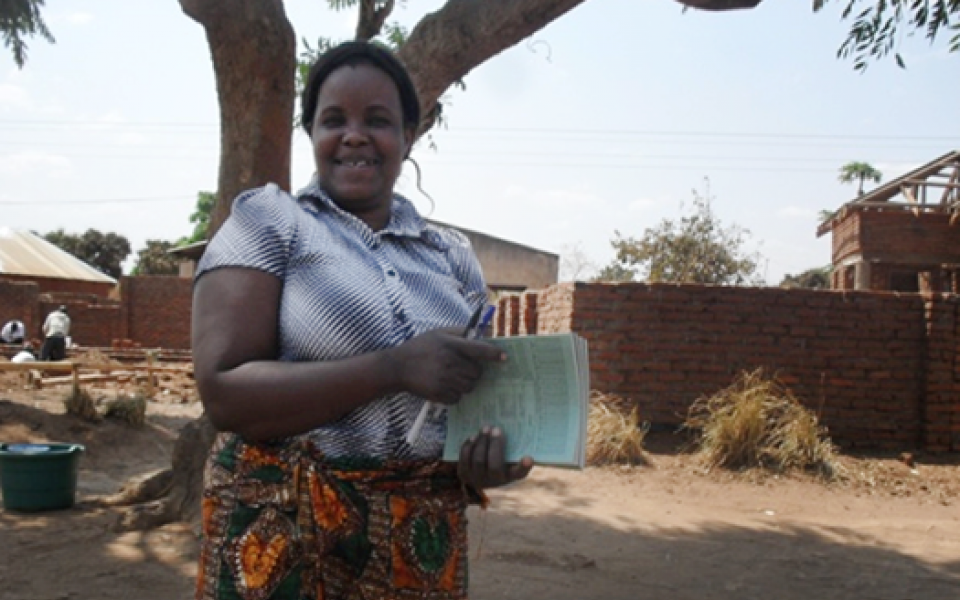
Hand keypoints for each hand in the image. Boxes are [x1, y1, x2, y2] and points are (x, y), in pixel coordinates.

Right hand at [388, 328, 504, 404]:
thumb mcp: (439, 333)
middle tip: (465, 368)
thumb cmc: (421, 347)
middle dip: (475, 372)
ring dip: (466, 383)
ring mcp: (444, 380)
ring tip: (454, 376)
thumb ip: (461, 332)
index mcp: (450, 345)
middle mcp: (449, 363)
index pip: (479, 350)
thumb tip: (484, 333)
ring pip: (469, 387)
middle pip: (477, 373)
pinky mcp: (438, 394)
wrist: (398, 367)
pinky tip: (446, 385)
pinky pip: (458, 398)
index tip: (504, 357)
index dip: (494, 354)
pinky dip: (456, 394)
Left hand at [458, 426, 533, 489]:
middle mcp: (494, 481)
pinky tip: (474, 436)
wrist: (478, 476)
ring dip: (482, 442)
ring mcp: (478, 479)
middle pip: (494, 466)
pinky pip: (465, 459)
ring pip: (478, 460)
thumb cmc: (498, 461)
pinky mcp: (464, 474)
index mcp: (510, 476)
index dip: (524, 467)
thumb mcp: (508, 458)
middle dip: (495, 445)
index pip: (519, 474)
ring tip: (486, 428)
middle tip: (496, 429)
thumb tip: (512, 425)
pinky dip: (469, 446)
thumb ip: (511, 447)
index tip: (529, 458)